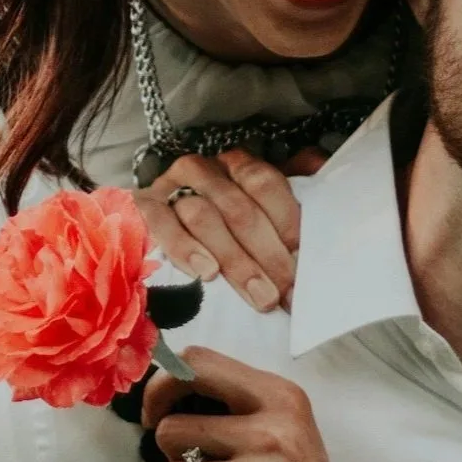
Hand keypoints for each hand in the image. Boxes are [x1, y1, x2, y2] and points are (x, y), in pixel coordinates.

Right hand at [133, 147, 323, 313]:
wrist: (155, 232)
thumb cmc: (219, 232)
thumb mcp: (256, 215)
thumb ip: (286, 203)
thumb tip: (319, 170)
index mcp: (236, 166)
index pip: (265, 183)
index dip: (286, 221)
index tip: (303, 261)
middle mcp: (204, 171)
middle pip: (239, 208)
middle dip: (267, 255)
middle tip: (285, 294)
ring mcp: (170, 187)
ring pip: (204, 217)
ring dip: (235, 261)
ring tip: (258, 295)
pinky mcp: (142, 208)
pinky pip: (162, 224)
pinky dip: (185, 248)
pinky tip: (206, 273)